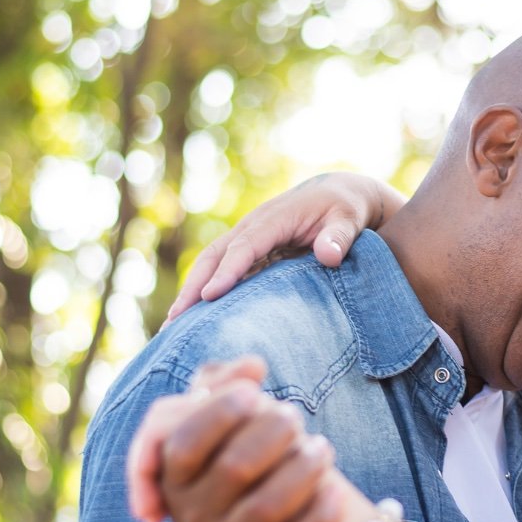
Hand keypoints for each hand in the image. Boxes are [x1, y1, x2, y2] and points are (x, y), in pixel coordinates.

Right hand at [129, 359, 340, 521]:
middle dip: (272, 433)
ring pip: (268, 507)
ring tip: (323, 449)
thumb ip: (217, 392)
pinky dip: (319, 515)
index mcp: (175, 483)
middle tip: (295, 417)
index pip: (184, 443)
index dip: (219, 411)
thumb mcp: (205, 449)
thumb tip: (253, 364)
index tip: (254, 392)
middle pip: (235, 468)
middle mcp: (196, 519)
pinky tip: (335, 491)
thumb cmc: (220, 493)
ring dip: (303, 470)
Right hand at [167, 172, 406, 320]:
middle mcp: (254, 226)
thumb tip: (328, 256)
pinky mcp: (251, 251)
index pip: (245, 246)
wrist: (340, 194)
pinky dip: (205, 291)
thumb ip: (339, 237)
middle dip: (194, 285)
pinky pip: (222, 270)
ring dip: (191, 291)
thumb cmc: (345, 209)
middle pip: (215, 254)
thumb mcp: (348, 219)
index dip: (227, 270)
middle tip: (176, 320)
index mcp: (274, 218)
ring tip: (173, 327)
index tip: (210, 295)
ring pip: (211, 263)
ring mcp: (248, 238)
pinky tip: (194, 319)